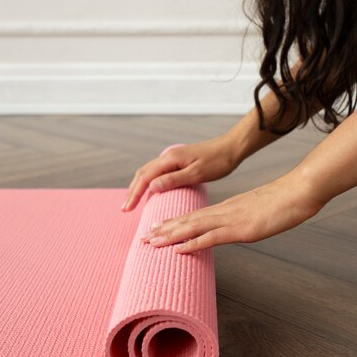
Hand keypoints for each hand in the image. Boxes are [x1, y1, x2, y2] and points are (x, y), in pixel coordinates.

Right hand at [121, 134, 240, 210]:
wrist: (231, 148)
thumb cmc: (218, 161)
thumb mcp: (196, 173)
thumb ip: (173, 180)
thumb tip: (151, 187)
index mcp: (170, 159)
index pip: (145, 177)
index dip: (134, 193)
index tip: (127, 208)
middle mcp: (168, 156)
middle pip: (142, 174)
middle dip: (132, 191)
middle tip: (125, 209)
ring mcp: (172, 158)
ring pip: (149, 172)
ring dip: (139, 187)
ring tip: (133, 202)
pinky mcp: (178, 161)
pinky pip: (158, 172)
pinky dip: (149, 182)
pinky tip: (151, 192)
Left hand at [139, 171, 324, 252]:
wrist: (297, 192)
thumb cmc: (282, 202)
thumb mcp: (257, 211)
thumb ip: (243, 219)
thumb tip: (235, 226)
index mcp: (226, 208)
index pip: (194, 216)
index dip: (173, 223)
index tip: (156, 228)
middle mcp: (223, 212)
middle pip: (187, 220)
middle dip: (164, 229)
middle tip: (144, 237)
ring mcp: (230, 220)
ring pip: (193, 227)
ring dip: (170, 235)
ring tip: (151, 241)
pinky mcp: (241, 229)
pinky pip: (212, 238)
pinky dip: (193, 243)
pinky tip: (179, 250)